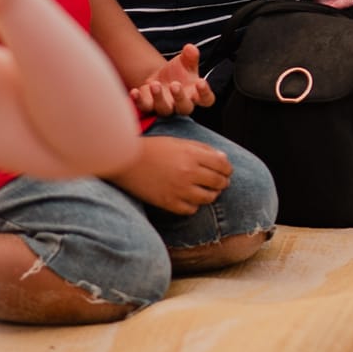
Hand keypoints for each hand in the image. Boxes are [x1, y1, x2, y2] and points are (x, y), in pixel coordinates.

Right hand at [109, 135, 231, 215]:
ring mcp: (179, 190)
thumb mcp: (179, 142)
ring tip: (205, 190)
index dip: (228, 168)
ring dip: (211, 194)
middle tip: (219, 182)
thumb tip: (223, 158)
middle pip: (219, 182)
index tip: (226, 170)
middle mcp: (188, 173)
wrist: (125, 160)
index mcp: (192, 155)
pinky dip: (194, 205)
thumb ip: (202, 149)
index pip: (223, 165)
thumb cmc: (152, 149)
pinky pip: (191, 209)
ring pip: (209, 198)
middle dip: (222, 182)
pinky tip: (189, 198)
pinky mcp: (168, 203)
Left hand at [129, 43, 214, 116]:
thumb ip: (190, 56)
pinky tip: (135, 91)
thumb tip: (190, 48)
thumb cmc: (178, 72)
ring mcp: (165, 106)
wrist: (160, 78)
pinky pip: (144, 107)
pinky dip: (139, 100)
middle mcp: (182, 103)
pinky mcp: (149, 106)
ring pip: (164, 109)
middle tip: (175, 84)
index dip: (205, 93)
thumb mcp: (186, 61)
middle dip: (179, 97)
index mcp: (195, 94)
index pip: (207, 99)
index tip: (201, 82)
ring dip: (159, 98)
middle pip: (185, 108)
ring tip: (155, 84)